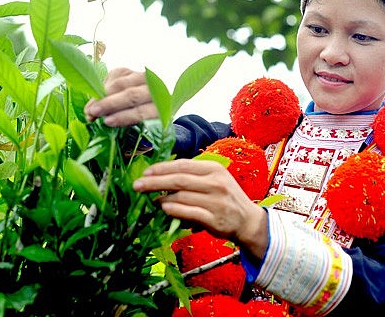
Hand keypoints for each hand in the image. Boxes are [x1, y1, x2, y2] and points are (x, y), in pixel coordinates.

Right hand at [84, 67, 158, 125]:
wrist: (158, 97)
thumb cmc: (146, 116)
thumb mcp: (144, 125)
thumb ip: (131, 123)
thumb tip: (108, 122)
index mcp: (163, 108)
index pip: (143, 111)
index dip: (124, 116)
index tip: (107, 122)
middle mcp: (156, 90)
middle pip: (131, 95)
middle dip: (109, 104)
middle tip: (92, 112)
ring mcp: (144, 77)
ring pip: (121, 83)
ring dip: (101, 95)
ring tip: (89, 107)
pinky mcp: (131, 71)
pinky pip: (115, 75)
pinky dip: (103, 86)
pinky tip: (96, 97)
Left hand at [133, 159, 268, 257]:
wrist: (248, 220)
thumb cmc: (226, 198)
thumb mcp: (214, 179)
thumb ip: (193, 176)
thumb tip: (162, 177)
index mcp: (214, 169)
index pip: (183, 165)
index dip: (162, 168)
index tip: (145, 172)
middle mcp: (216, 183)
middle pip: (179, 180)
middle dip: (154, 182)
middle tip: (137, 185)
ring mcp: (216, 201)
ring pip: (182, 196)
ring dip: (162, 198)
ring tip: (152, 200)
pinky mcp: (214, 219)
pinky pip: (189, 213)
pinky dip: (173, 210)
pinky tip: (163, 209)